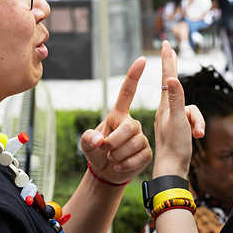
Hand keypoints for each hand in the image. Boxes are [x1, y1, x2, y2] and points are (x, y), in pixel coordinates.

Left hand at [79, 58, 151, 184]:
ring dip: (118, 155)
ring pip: (134, 144)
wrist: (106, 172)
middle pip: (130, 127)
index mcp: (118, 116)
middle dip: (114, 142)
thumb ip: (87, 138)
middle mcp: (132, 124)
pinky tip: (119, 166)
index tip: (142, 60)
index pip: (127, 93)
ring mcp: (141, 138)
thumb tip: (99, 139)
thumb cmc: (96, 152)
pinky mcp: (146, 152)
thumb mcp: (86, 144)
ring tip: (111, 158)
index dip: (134, 76)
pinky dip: (125, 165)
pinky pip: (139, 157)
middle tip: (105, 150)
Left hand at [153, 42, 205, 177]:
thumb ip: (176, 100)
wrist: (172, 170)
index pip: (167, 77)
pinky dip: (198, 127)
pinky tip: (197, 138)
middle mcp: (167, 110)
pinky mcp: (178, 129)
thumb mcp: (177, 121)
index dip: (168, 60)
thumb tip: (172, 78)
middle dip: (174, 69)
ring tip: (198, 135)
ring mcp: (172, 119)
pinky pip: (191, 121)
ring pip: (191, 110)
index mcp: (165, 106)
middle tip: (170, 51)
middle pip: (175, 86)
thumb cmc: (174, 146)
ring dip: (199, 121)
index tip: (166, 44)